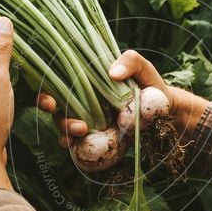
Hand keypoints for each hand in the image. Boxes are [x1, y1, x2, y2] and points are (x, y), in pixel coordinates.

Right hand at [38, 50, 210, 146]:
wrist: (167, 115)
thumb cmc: (151, 87)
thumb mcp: (143, 68)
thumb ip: (130, 61)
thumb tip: (112, 73)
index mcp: (85, 85)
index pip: (56, 86)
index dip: (45, 94)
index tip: (50, 100)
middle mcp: (81, 104)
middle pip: (56, 111)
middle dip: (56, 118)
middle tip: (73, 120)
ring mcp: (88, 125)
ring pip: (64, 131)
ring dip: (67, 132)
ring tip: (84, 130)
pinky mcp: (97, 143)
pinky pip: (79, 148)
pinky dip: (77, 149)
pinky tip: (84, 146)